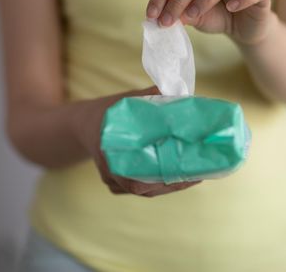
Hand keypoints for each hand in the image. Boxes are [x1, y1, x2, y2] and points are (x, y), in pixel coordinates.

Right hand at [76, 86, 200, 196]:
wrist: (84, 124)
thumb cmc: (109, 112)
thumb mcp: (128, 100)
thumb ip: (152, 96)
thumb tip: (180, 93)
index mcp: (109, 155)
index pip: (138, 179)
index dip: (166, 179)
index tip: (190, 173)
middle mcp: (110, 173)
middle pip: (146, 188)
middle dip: (175, 182)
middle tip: (200, 172)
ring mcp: (114, 182)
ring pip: (146, 191)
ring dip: (171, 185)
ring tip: (196, 174)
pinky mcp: (119, 185)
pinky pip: (143, 189)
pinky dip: (162, 184)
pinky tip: (181, 176)